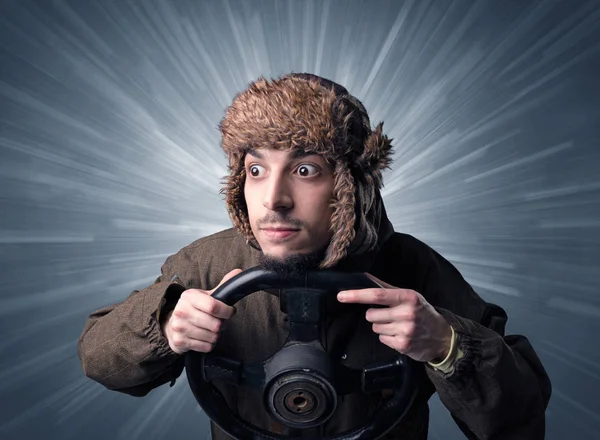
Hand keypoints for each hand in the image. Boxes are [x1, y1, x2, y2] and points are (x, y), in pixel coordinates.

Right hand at [163, 268, 241, 353]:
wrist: (171, 324)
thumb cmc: (193, 308)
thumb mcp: (205, 295)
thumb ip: (223, 286)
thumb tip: (239, 272)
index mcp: (189, 297)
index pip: (213, 306)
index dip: (227, 311)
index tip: (230, 311)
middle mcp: (181, 311)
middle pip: (215, 324)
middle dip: (222, 325)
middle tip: (218, 321)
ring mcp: (179, 327)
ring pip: (212, 337)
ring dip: (216, 335)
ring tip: (210, 329)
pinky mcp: (179, 342)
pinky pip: (206, 347)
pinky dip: (209, 344)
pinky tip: (203, 337)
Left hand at [337, 274, 451, 362]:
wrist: (442, 337)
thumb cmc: (422, 312)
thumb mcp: (409, 296)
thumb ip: (386, 288)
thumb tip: (364, 278)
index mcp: (407, 297)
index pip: (376, 295)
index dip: (356, 295)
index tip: (341, 296)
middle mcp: (407, 313)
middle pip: (371, 314)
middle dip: (375, 315)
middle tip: (390, 316)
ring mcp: (405, 330)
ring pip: (375, 328)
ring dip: (382, 327)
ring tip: (397, 325)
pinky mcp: (402, 345)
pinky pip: (381, 339)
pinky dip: (388, 338)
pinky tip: (400, 335)